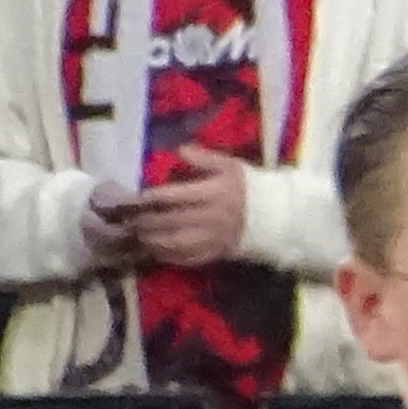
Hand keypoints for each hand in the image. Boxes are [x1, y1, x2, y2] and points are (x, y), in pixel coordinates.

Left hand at [135, 149, 255, 264]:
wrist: (276, 216)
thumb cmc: (249, 188)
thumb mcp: (230, 166)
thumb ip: (204, 157)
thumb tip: (179, 150)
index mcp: (214, 194)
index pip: (179, 196)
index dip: (157, 197)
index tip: (140, 197)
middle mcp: (212, 218)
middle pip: (173, 221)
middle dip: (149, 221)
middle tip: (131, 219)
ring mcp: (214, 238)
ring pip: (177, 243)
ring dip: (154, 241)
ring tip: (139, 236)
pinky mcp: (217, 253)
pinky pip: (189, 258)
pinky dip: (169, 256)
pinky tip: (156, 251)